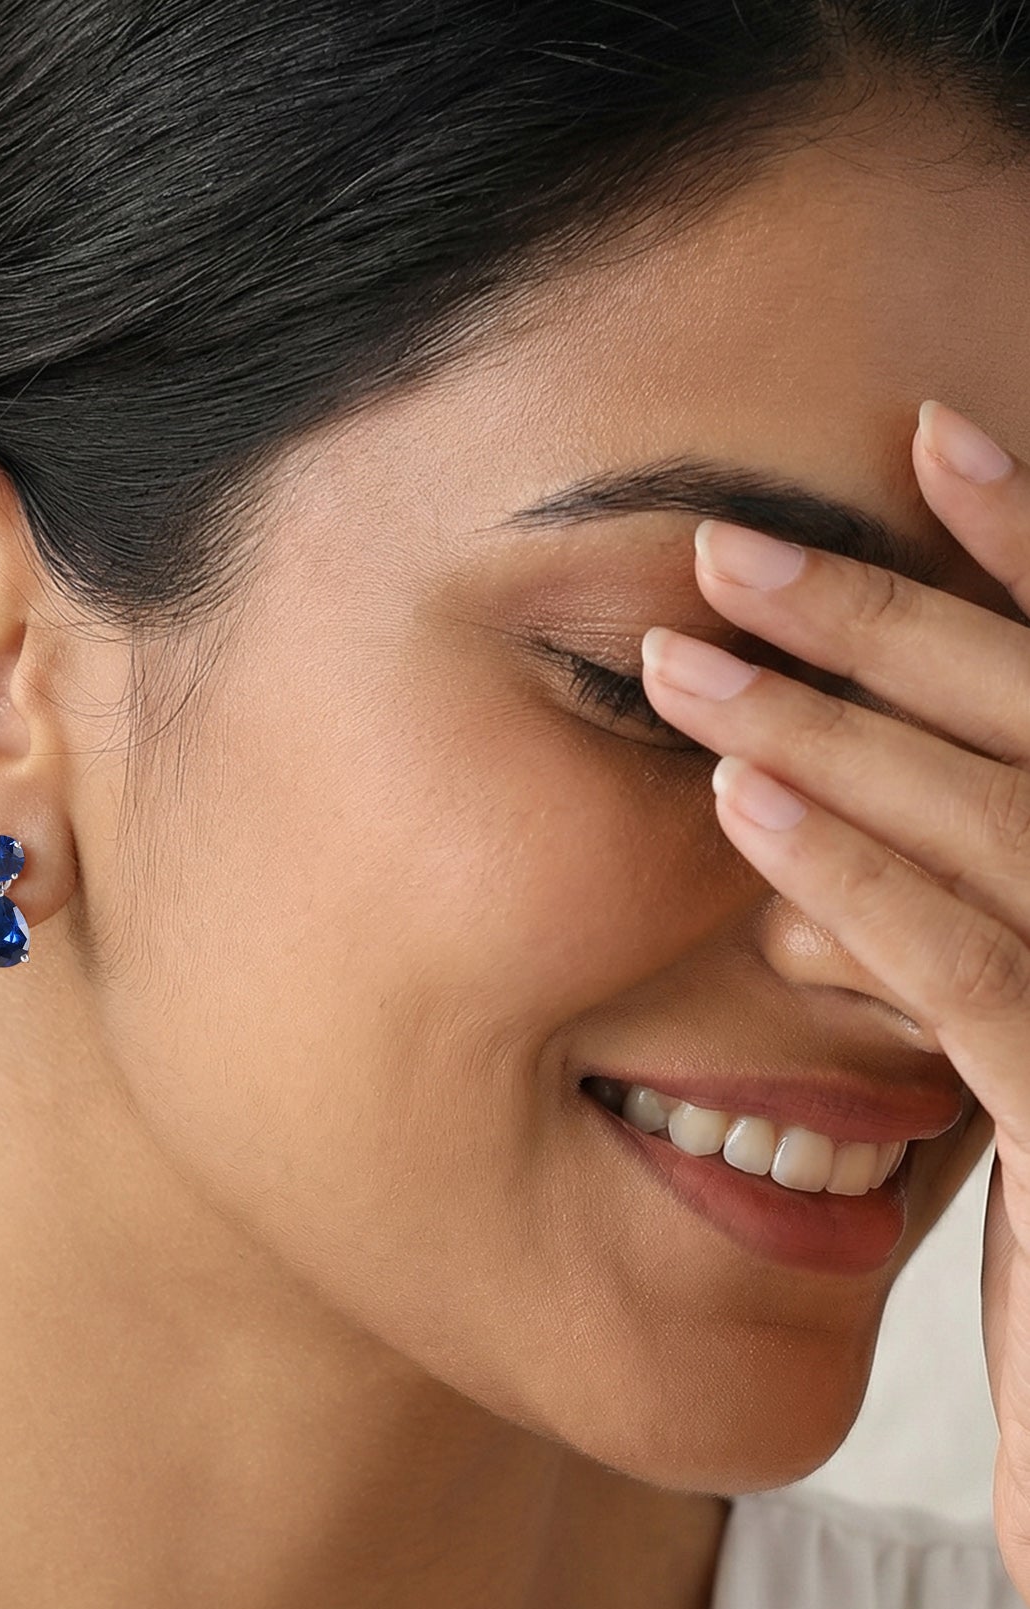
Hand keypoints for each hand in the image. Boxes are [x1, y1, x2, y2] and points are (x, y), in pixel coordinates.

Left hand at [637, 399, 1029, 1601]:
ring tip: (693, 651)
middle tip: (730, 541)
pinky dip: (859, 878)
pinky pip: (976, 976)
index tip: (923, 443)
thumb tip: (796, 879)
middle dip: (898, 614)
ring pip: (1008, 825)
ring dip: (840, 725)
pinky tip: (737, 813)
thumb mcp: (1026, 1085)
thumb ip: (968, 957)